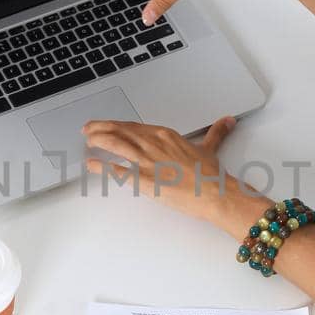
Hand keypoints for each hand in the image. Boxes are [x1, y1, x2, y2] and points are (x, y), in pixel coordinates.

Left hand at [82, 114, 250, 221]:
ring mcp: (148, 162)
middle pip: (121, 131)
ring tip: (87, 141)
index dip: (117, 124)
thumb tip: (226, 121)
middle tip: (88, 129)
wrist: (215, 193)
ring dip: (98, 141)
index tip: (107, 124)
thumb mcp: (210, 149)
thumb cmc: (211, 175)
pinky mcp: (145, 180)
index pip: (134, 126)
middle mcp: (154, 144)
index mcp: (166, 135)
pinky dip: (102, 166)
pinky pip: (118, 171)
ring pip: (116, 145)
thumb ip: (215, 133)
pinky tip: (92, 164)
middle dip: (101, 128)